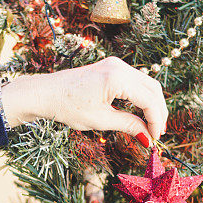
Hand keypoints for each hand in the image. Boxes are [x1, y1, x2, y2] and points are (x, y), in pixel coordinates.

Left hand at [0, 57, 167, 144]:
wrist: (45, 93)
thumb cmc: (67, 107)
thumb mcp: (100, 120)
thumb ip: (128, 125)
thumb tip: (148, 137)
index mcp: (117, 78)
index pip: (149, 100)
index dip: (156, 121)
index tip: (155, 139)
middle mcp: (119, 66)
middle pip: (153, 88)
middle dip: (158, 112)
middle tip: (157, 133)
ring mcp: (115, 64)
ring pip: (146, 84)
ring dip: (151, 104)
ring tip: (150, 126)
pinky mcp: (111, 67)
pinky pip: (135, 81)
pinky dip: (140, 97)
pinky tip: (139, 113)